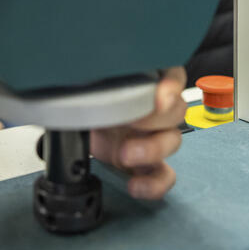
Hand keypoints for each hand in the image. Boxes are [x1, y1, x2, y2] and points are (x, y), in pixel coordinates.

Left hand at [90, 66, 185, 199]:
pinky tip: (135, 185)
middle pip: (176, 109)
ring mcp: (152, 135)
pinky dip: (153, 184)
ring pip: (172, 141)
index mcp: (145, 77)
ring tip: (126, 154)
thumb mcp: (86, 78)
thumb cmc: (83, 94)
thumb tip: (79, 64)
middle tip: (131, 122)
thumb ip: (93, 72)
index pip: (171, 72)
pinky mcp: (145, 162)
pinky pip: (162, 175)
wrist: (73, 122)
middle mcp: (153, 105)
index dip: (170, 85)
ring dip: (152, 150)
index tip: (159, 96)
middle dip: (156, 119)